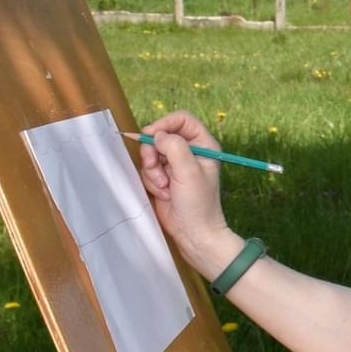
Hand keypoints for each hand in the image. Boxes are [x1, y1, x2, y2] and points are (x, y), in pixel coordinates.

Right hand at [135, 111, 236, 269]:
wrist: (193, 232)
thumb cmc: (198, 203)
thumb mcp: (189, 171)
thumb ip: (174, 147)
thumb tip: (158, 135)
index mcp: (204, 144)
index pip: (181, 119)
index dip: (164, 124)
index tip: (151, 135)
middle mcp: (189, 151)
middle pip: (160, 135)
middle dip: (154, 153)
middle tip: (157, 169)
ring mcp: (174, 164)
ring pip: (150, 154)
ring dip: (153, 171)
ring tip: (166, 187)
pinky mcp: (162, 176)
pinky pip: (147, 169)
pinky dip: (151, 180)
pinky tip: (163, 193)